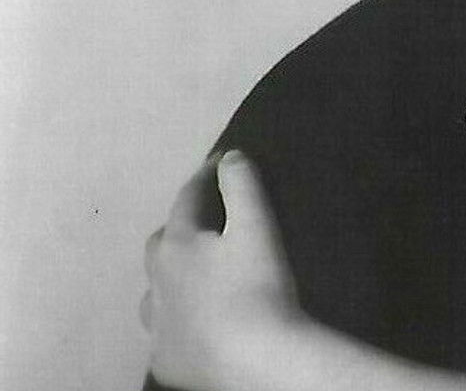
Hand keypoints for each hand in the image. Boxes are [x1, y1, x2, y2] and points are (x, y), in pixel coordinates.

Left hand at [144, 151, 304, 390]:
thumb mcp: (259, 227)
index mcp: (177, 244)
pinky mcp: (166, 358)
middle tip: (208, 225)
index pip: (188, 199)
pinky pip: (167, 331)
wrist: (254, 358)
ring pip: (154, 292)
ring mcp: (157, 324)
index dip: (206, 176)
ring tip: (196, 279)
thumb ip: (243, 186)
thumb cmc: (258, 288)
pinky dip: (180, 320)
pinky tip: (198, 323)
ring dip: (171, 279)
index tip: (222, 161)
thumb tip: (230, 158)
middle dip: (180, 228)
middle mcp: (155, 282)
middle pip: (160, 244)